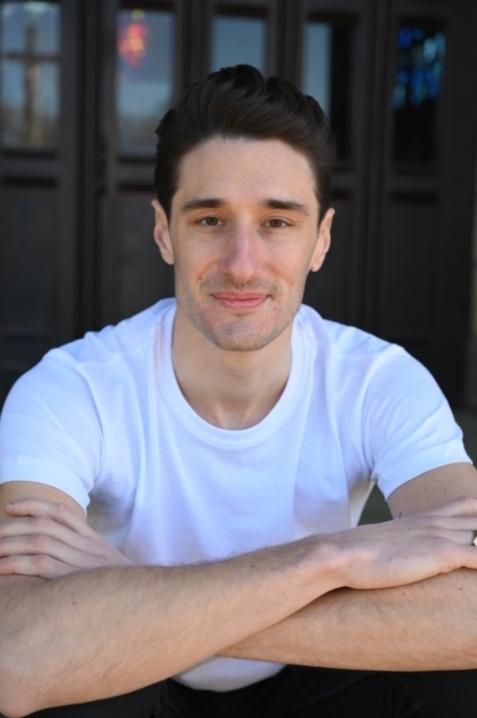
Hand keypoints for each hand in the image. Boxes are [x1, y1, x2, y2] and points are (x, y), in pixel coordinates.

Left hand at [0, 498, 132, 578]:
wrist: (144, 602)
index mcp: (93, 540)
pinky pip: (42, 565)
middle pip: (45, 524)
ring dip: (10, 543)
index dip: (34, 506)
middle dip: (14, 526)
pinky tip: (1, 568)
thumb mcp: (106, 567)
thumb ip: (85, 555)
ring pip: (39, 541)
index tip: (11, 507)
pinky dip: (18, 564)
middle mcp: (88, 546)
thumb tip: (55, 553)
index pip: (61, 512)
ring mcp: (82, 561)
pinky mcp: (75, 579)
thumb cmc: (119, 589)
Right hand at [326, 496, 476, 590]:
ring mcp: (441, 535)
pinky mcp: (441, 552)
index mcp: (427, 517)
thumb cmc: (360, 555)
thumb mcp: (389, 543)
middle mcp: (438, 522)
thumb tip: (405, 558)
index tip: (475, 532)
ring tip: (476, 567)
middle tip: (474, 555)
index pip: (468, 505)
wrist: (345, 554)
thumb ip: (405, 545)